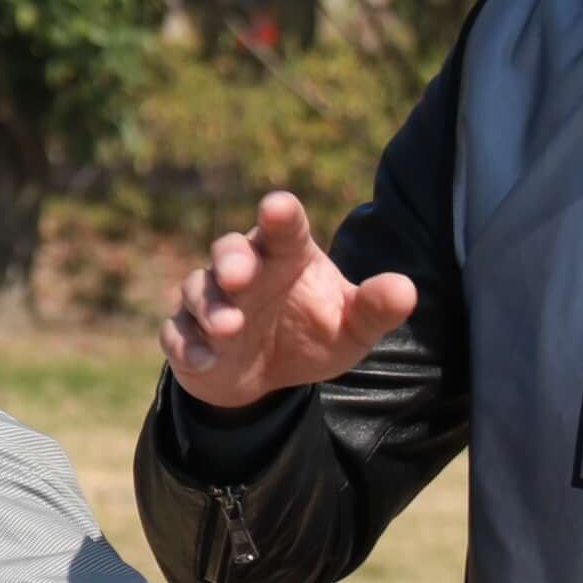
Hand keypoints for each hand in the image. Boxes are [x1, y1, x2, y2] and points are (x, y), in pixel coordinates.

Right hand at [160, 190, 418, 409]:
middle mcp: (245, 270)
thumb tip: (405, 289)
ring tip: (229, 328)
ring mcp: (211, 301)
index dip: (279, 215)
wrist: (264, 376)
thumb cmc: (311, 334)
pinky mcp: (186, 335)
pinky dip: (188, 346)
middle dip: (231, 260)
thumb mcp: (351, 329)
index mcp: (286, 256)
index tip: (277, 206)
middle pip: (228, 249)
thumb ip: (374, 309)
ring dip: (211, 308)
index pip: (284, 228)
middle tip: (240, 276)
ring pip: (199, 290)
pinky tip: (204, 360)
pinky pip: (178, 334)